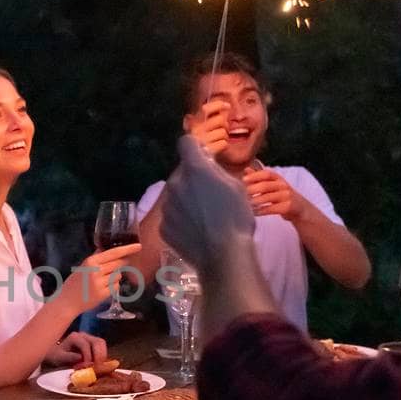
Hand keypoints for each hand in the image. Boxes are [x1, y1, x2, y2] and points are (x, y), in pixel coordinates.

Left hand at [43, 330, 107, 366]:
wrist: (57, 355)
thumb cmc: (57, 356)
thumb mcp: (59, 358)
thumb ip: (68, 357)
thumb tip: (80, 357)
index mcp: (75, 337)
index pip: (85, 345)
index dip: (88, 356)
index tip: (87, 367)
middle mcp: (84, 335)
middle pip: (98, 342)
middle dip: (99, 356)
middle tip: (97, 368)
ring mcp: (91, 339)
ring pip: (102, 344)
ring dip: (102, 357)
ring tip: (98, 368)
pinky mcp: (94, 345)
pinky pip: (103, 349)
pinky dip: (103, 358)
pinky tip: (99, 367)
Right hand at [61, 242, 142, 310]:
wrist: (67, 301)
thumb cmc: (74, 283)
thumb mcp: (83, 267)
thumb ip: (95, 258)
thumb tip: (106, 249)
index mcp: (91, 262)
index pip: (113, 253)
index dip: (127, 249)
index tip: (138, 246)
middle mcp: (96, 271)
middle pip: (118, 264)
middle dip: (122, 264)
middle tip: (118, 267)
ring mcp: (100, 283)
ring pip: (118, 276)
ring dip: (115, 278)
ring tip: (103, 282)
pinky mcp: (103, 294)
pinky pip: (116, 287)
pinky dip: (113, 287)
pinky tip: (102, 289)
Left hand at [162, 134, 254, 276]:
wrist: (223, 256)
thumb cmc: (236, 218)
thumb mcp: (236, 186)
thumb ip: (217, 171)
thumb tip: (207, 164)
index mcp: (195, 170)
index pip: (186, 143)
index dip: (195, 148)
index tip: (204, 158)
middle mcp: (175, 184)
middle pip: (182, 173)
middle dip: (193, 178)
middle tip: (210, 193)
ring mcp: (167, 207)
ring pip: (176, 195)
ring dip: (186, 199)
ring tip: (204, 216)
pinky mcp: (164, 227)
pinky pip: (172, 216)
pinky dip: (181, 219)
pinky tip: (196, 231)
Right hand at [188, 99, 230, 156]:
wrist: (193, 162)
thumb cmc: (201, 142)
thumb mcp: (202, 127)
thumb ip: (213, 116)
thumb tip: (226, 107)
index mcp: (193, 123)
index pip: (206, 109)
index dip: (218, 105)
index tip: (227, 106)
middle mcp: (195, 131)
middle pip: (220, 120)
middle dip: (224, 125)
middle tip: (219, 131)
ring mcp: (201, 141)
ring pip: (223, 132)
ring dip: (224, 137)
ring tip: (216, 141)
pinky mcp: (208, 151)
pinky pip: (224, 143)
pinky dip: (223, 145)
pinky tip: (216, 148)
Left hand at [242, 167, 302, 219]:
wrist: (300, 208)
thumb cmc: (283, 195)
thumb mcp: (273, 185)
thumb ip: (260, 177)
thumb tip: (246, 169)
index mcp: (279, 179)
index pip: (267, 174)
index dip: (255, 176)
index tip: (244, 180)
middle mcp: (283, 186)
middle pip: (266, 185)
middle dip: (253, 189)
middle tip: (243, 194)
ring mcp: (287, 196)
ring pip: (268, 197)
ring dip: (255, 201)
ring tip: (247, 204)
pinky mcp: (288, 207)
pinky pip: (272, 208)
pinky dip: (262, 211)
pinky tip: (255, 212)